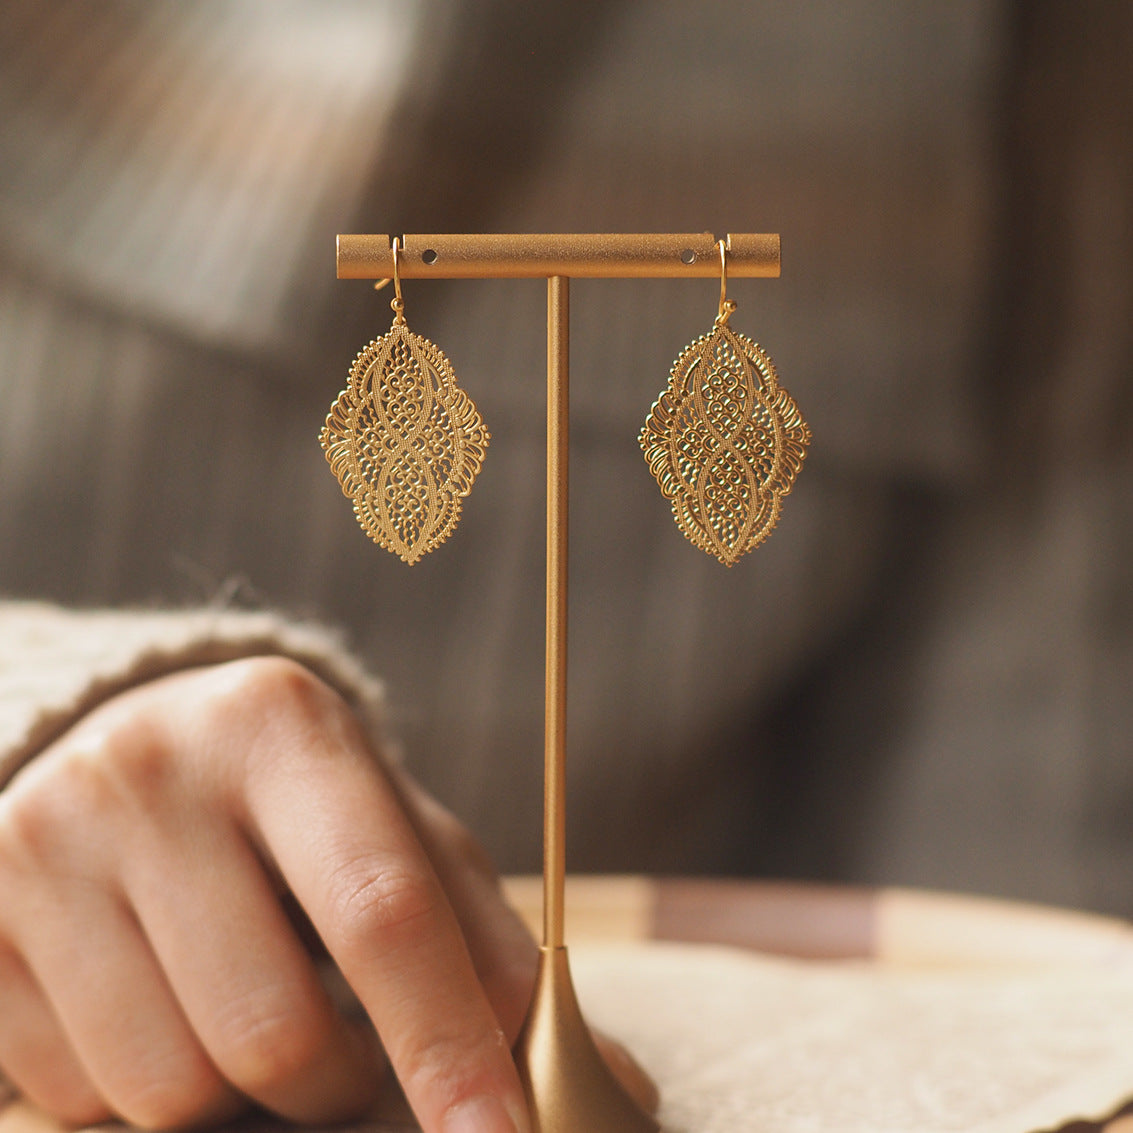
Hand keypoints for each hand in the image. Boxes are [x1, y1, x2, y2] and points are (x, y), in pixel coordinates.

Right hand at [0, 657, 653, 1130]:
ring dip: (239, 1097)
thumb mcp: (400, 835)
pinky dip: (140, 1091)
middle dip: (336, 1085)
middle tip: (350, 1055)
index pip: (379, 909)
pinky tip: (161, 1008)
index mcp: (282, 724)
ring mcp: (42, 843)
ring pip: (165, 1088)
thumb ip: (491, 946)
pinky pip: (69, 1097)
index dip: (445, 1042)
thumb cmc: (301, 811)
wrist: (144, 755)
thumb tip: (608, 1082)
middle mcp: (150, 767)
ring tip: (255, 1017)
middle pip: (271, 1032)